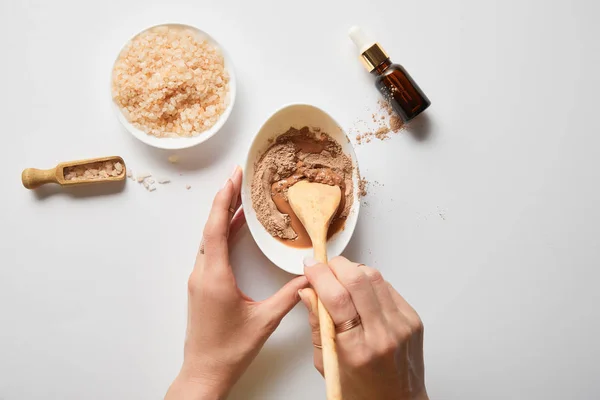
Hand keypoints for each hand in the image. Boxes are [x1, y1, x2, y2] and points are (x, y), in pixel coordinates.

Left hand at [166, 166, 308, 399]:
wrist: (204, 372)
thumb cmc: (229, 350)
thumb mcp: (264, 320)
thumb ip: (289, 295)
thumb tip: (309, 277)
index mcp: (215, 276)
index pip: (215, 227)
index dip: (224, 199)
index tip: (234, 178)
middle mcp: (202, 273)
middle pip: (210, 226)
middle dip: (225, 200)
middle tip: (240, 178)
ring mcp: (199, 279)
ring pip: (209, 238)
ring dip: (223, 216)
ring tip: (242, 198)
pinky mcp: (201, 286)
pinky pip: (211, 250)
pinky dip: (222, 234)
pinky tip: (236, 229)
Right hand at [299, 256, 427, 399]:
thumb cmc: (361, 389)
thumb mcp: (327, 362)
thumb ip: (317, 324)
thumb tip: (308, 291)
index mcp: (357, 349)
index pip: (336, 298)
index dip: (320, 275)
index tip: (310, 267)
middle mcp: (382, 334)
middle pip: (358, 279)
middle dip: (336, 266)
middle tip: (324, 269)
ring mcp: (401, 324)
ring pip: (374, 277)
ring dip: (353, 271)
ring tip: (340, 279)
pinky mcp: (412, 318)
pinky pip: (388, 287)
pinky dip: (370, 282)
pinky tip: (361, 292)